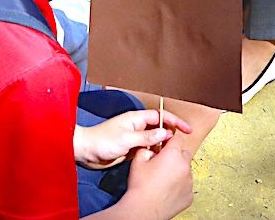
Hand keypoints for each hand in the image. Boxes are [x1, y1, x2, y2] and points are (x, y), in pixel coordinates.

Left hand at [75, 109, 190, 169]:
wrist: (86, 152)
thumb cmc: (102, 141)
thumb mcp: (126, 139)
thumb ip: (146, 137)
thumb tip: (166, 132)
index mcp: (136, 119)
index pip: (160, 116)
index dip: (175, 121)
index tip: (187, 129)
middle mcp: (137, 127)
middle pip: (159, 127)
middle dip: (172, 132)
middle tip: (183, 143)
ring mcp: (135, 138)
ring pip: (155, 139)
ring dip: (164, 144)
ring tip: (175, 153)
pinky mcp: (132, 149)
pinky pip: (148, 149)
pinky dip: (156, 152)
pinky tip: (162, 159)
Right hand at [122, 137, 193, 216]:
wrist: (144, 209)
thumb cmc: (141, 185)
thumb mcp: (138, 160)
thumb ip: (146, 149)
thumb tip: (152, 150)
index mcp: (173, 154)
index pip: (177, 138)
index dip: (170, 140)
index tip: (165, 144)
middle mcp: (185, 166)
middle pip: (184, 154)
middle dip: (175, 155)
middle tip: (163, 163)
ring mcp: (189, 182)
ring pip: (186, 171)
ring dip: (178, 171)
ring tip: (163, 179)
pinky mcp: (189, 195)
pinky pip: (186, 186)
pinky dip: (179, 186)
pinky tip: (167, 190)